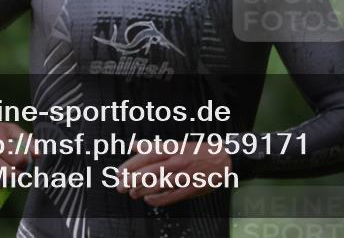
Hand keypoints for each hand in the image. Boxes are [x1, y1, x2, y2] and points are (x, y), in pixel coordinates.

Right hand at [0, 121, 37, 191]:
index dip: (25, 163)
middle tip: (18, 173)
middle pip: (6, 173)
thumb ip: (27, 140)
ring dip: (5, 182)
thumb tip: (38, 155)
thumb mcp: (11, 129)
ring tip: (7, 176)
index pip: (18, 159)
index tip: (24, 162)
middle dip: (17, 176)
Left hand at [115, 139, 231, 206]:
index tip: (120, 172)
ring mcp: (184, 175)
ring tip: (132, 193)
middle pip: (150, 170)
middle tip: (120, 186)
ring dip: (142, 190)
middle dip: (132, 180)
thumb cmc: (198, 152)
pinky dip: (158, 199)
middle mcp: (177, 161)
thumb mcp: (176, 144)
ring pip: (159, 184)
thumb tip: (134, 145)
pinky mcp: (191, 188)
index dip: (131, 164)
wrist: (224, 159)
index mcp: (173, 148)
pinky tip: (148, 199)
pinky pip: (171, 196)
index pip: (147, 155)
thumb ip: (154, 146)